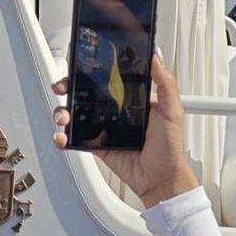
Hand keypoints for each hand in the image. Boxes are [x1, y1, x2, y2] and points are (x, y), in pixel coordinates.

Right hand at [52, 56, 198, 208]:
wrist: (161, 179)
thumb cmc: (170, 147)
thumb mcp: (173, 110)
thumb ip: (165, 83)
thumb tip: (156, 57)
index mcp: (132, 98)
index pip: (108, 79)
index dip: (93, 71)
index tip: (80, 65)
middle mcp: (116, 110)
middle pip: (86, 93)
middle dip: (69, 87)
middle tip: (63, 87)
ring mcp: (104, 128)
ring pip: (76, 114)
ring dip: (63, 112)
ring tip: (64, 116)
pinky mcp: (97, 145)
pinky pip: (76, 138)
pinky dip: (64, 137)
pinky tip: (63, 136)